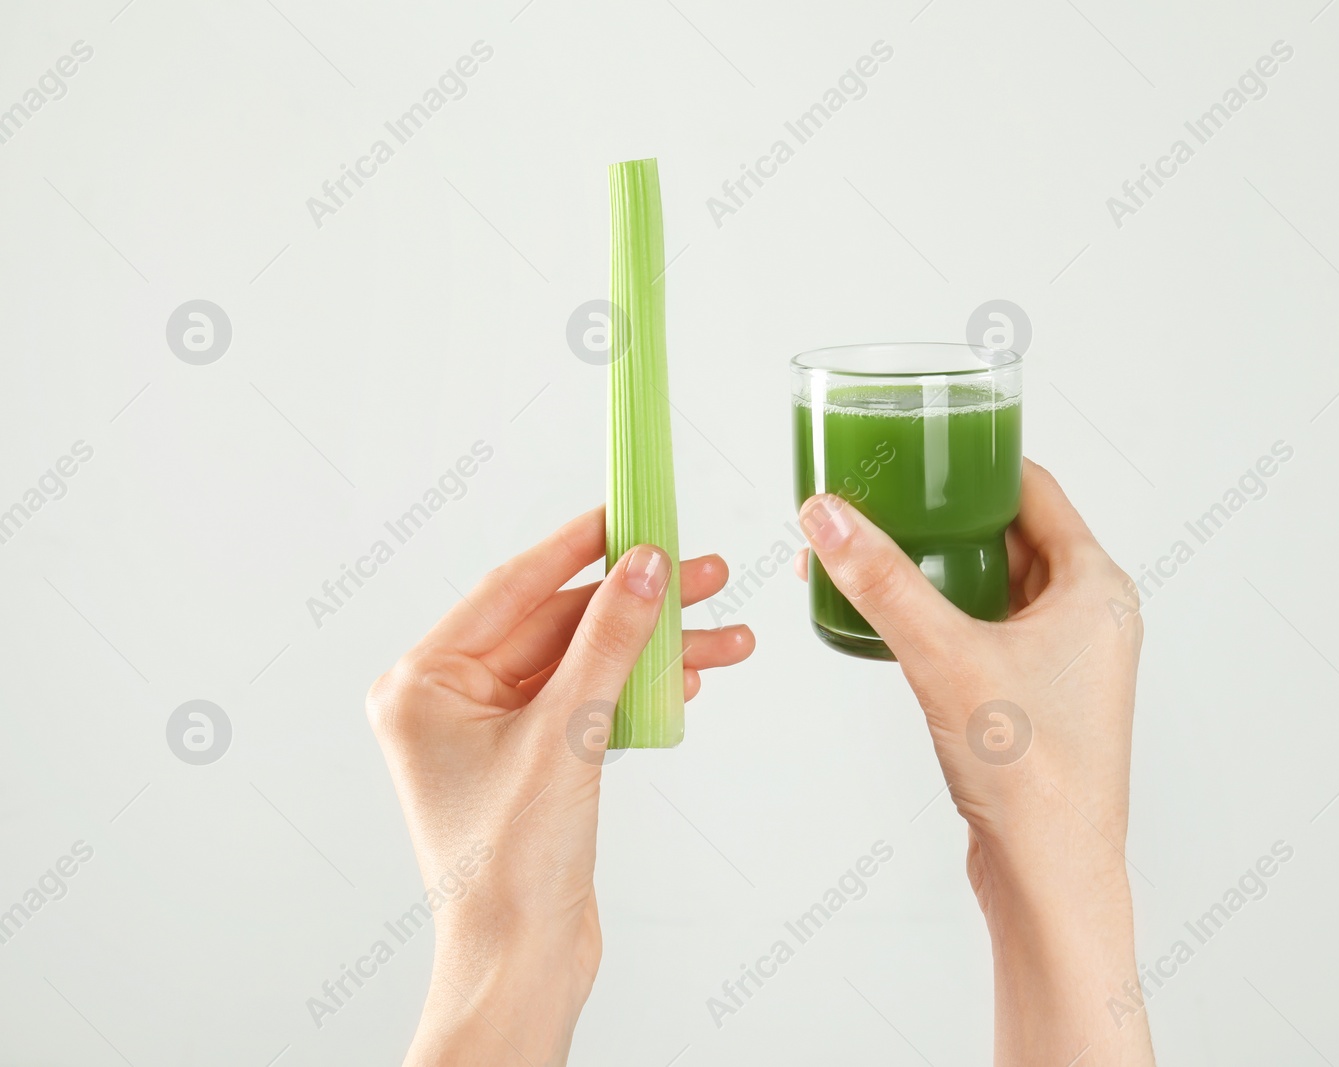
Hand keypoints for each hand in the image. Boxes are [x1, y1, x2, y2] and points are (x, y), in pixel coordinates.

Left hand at [367, 507, 753, 1065]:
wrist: (522, 961)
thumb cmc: (508, 868)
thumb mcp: (566, 736)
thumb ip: (608, 641)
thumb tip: (645, 566)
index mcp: (426, 683)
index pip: (512, 588)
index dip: (579, 546)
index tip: (629, 511)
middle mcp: (452, 700)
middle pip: (560, 624)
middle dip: (638, 604)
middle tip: (704, 572)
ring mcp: (496, 731)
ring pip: (586, 662)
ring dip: (655, 648)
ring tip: (727, 634)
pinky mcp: (535, 759)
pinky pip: (592, 700)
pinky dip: (641, 687)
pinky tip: (692, 674)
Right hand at [796, 459, 1154, 1065]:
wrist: (1050, 876)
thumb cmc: (1033, 772)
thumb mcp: (946, 656)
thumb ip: (883, 582)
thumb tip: (826, 516)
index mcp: (1095, 586)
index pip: (1033, 489)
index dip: (975, 462)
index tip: (920, 446)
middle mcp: (1089, 616)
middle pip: (1010, 535)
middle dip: (940, 518)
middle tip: (880, 500)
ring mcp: (1065, 661)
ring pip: (994, 587)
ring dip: (937, 570)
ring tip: (873, 555)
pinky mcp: (1035, 700)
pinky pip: (986, 633)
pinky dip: (944, 617)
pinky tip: (895, 620)